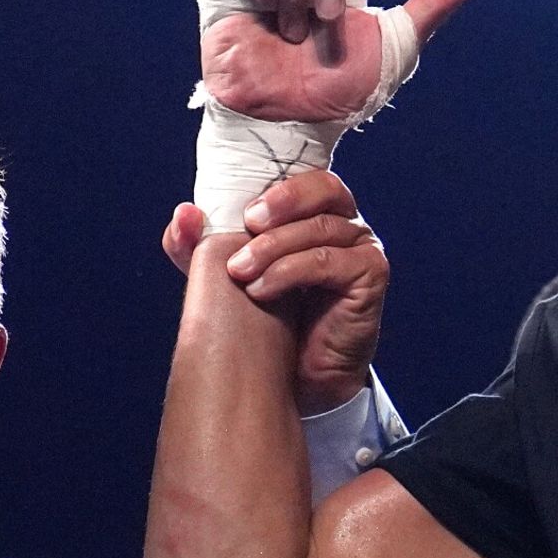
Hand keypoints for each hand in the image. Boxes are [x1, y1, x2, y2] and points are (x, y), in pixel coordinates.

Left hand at [164, 170, 387, 413]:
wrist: (294, 377)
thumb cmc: (268, 320)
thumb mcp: (224, 278)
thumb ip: (198, 247)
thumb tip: (185, 212)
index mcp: (319, 216)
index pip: (310, 181)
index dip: (280, 190)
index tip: (244, 214)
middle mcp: (347, 226)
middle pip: (326, 189)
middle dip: (284, 203)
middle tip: (247, 226)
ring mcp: (363, 249)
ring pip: (321, 228)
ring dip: (274, 248)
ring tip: (241, 273)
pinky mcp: (372, 275)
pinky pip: (331, 261)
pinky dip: (291, 270)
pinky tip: (264, 290)